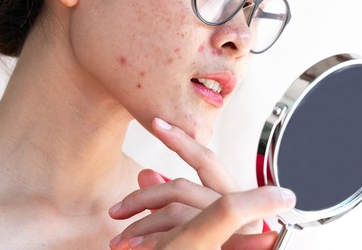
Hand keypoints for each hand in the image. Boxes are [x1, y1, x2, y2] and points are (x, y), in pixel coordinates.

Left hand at [109, 117, 294, 248]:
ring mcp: (236, 235)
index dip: (181, 140)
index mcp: (240, 203)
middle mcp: (244, 216)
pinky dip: (153, 242)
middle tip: (117, 211)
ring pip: (177, 214)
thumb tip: (144, 174)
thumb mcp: (198, 226)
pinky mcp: (222, 248)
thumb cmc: (215, 249)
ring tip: (120, 242)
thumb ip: (175, 202)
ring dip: (142, 226)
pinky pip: (178, 239)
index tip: (157, 123)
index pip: (207, 161)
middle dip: (143, 198)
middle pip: (183, 188)